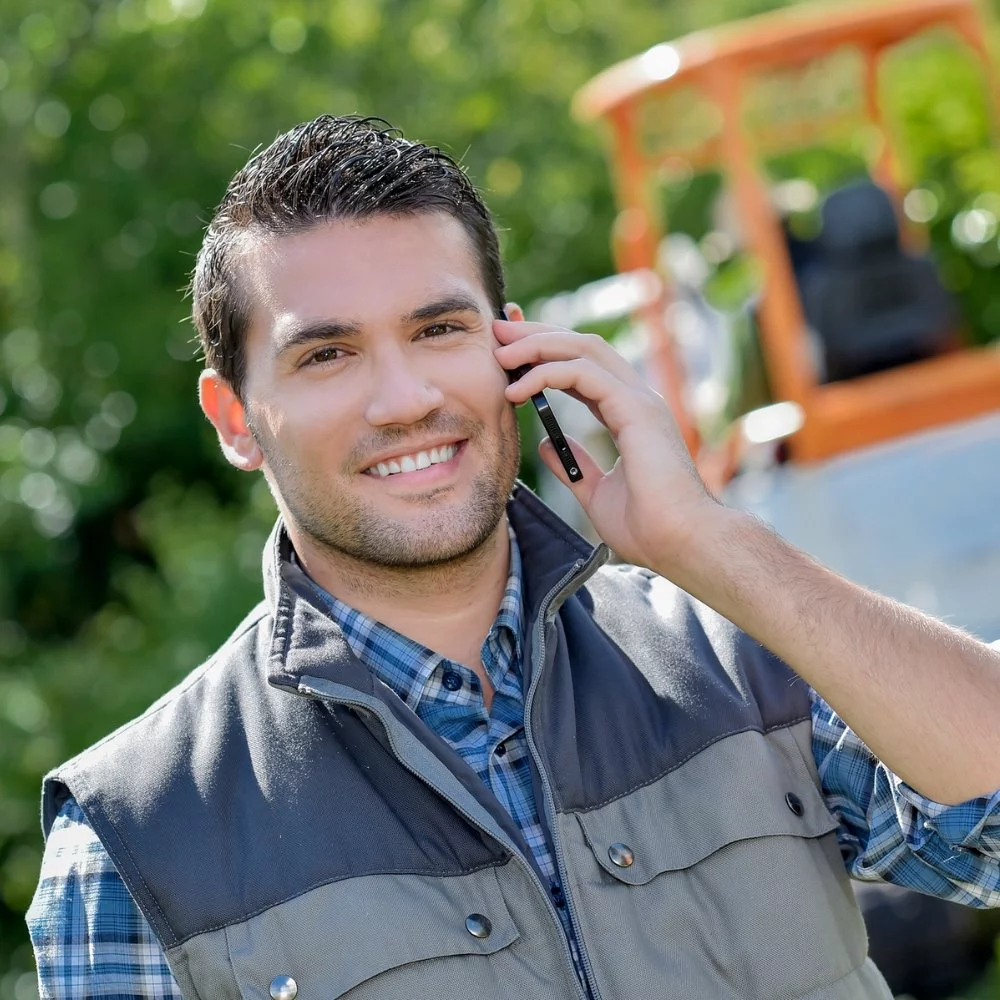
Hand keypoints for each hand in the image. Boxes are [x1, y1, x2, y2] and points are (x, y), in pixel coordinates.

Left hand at [494, 308, 721, 573]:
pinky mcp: (637, 410)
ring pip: (584, 348)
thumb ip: (574, 466)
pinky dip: (547, 373)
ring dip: (538, 344)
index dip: (546, 352)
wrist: (681, 545)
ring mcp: (640, 401)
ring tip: (501, 353)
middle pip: (582, 345)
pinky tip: (518, 388)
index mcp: (630, 414)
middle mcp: (637, 399)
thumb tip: (546, 445)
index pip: (583, 367)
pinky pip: (584, 374)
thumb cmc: (649, 528)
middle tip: (498, 330)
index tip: (508, 350)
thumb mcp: (596, 492)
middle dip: (537, 334)